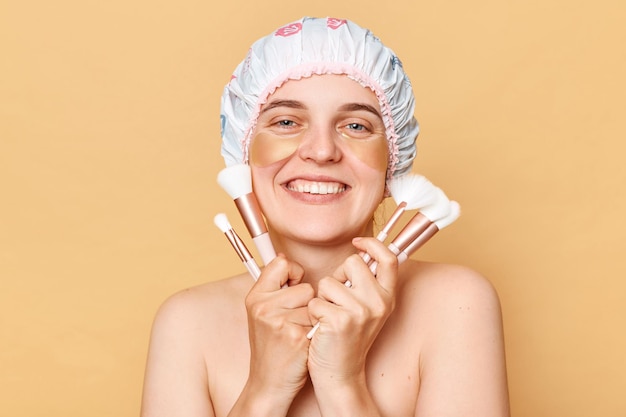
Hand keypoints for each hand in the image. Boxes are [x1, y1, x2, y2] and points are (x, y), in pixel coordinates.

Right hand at [243, 254, 313, 403]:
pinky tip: (304, 344)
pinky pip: (320, 321)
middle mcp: (264, 307)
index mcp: (255, 297)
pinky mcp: (296, 336)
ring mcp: (279, 322)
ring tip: (299, 334)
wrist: (268, 384)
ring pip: (315, 304)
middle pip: (305, 287)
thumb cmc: (271, 346)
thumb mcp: (262, 313)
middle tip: (294, 323)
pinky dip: (316, 332)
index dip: (293, 273)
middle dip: (306, 303)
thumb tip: (285, 258)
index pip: (281, 263)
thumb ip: (274, 287)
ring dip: (313, 319)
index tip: (292, 288)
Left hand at [307, 237, 398, 384]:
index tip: (358, 243)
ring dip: (322, 298)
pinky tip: (322, 328)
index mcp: (387, 297)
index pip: (388, 258)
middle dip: (337, 277)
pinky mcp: (339, 320)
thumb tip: (359, 251)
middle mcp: (378, 303)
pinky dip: (313, 312)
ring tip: (329, 317)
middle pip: (352, 263)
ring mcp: (360, 311)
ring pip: (328, 282)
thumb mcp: (367, 309)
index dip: (372, 244)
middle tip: (337, 301)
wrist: (340, 374)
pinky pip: (315, 300)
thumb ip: (366, 283)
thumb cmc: (347, 338)